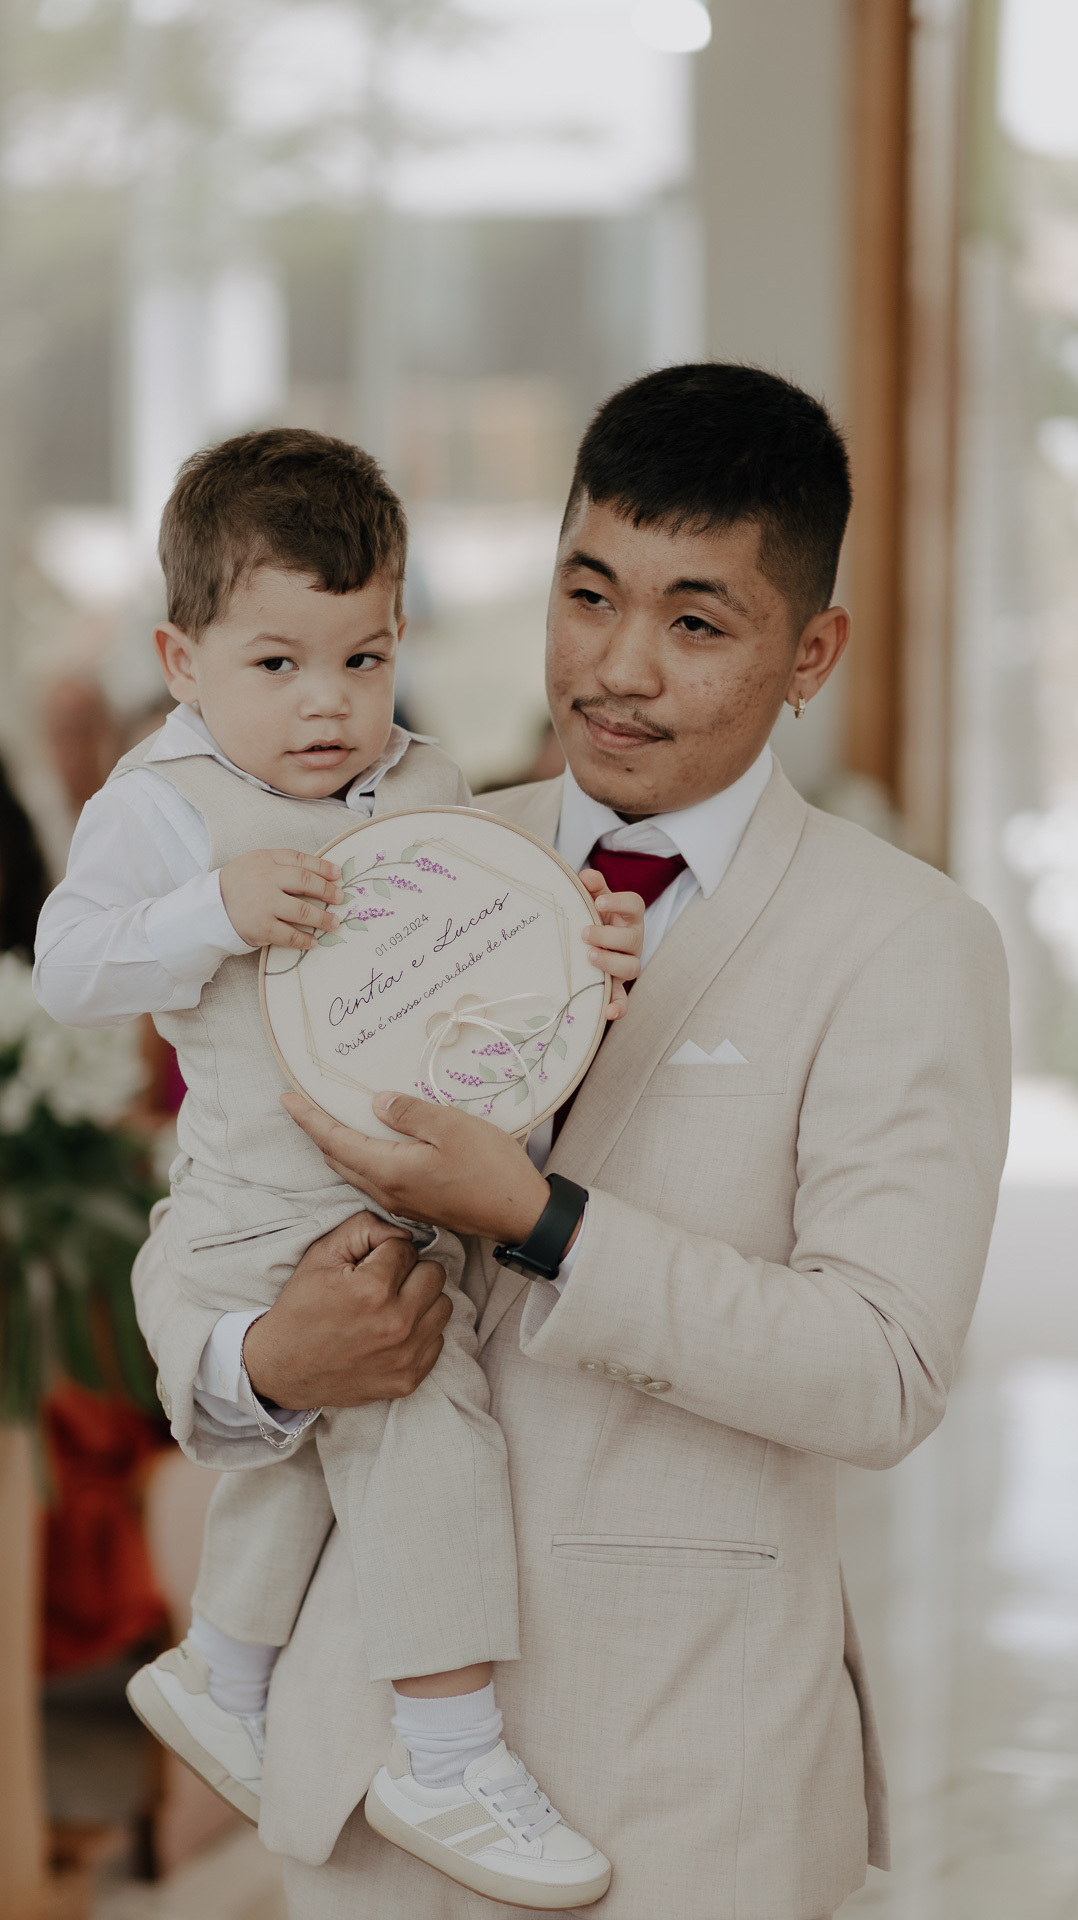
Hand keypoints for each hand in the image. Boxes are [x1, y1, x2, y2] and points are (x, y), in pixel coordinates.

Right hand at [219, 848, 343, 949]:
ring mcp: (265, 904)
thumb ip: (281, 864)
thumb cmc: (238, 884)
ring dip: (323, 918)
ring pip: (303, 910)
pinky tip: (314, 941)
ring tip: (334, 923)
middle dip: (327, 891)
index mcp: (265, 859)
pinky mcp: (262, 927)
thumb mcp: (255, 863)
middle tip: (340, 898)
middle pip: (306, 882)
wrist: (210, 908)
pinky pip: (290, 935)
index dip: (322, 867)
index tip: (337, 874)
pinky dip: (305, 939)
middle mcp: (266, 879)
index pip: (301, 860)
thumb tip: (319, 874)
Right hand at [241, 1210, 451, 1408]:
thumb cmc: (302, 1307)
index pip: (408, 1249)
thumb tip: (404, 1232)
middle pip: (435, 1275)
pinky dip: (419, 1334)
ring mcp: (405, 1356)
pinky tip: (391, 1334)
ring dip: (421, 1303)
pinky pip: (437, 1340)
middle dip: (411, 1274)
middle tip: (384, 1285)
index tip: (368, 1267)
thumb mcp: (322, 1255)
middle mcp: (396, 1324)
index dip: (387, 1253)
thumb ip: (365, 1228)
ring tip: (390, 1308)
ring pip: (443, 1307)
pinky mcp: (408, 1379)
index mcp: (373, 1289)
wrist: (282, 1368)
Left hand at [281, 1089, 550, 1243]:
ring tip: (330, 1122)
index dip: (309, 1119)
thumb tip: (375, 1104)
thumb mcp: (453, 1127)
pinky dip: (360, 1158)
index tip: (286, 1099)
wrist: (521, 1215)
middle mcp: (388, 1190)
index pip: (335, 1141)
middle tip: (304, 1107)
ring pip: (354, 1172)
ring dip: (338, 1148)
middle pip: (338, 1160)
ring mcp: (402, 1202)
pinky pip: (374, 1179)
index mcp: (390, 1170)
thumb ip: (410, 1113)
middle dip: (317, 1133)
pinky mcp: (417, 1206)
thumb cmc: (492, 1169)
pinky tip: (370, 1145)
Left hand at [578, 869, 644, 1020]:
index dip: (618, 902)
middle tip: (584, 933)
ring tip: (588, 957)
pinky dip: (618, 1006)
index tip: (598, 901)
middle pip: (631, 938)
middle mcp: (633, 941)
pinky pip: (623, 999)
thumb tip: (585, 876)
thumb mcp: (594, 900)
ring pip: (631, 967)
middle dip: (608, 936)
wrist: (590, 942)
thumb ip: (592, 887)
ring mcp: (627, 964)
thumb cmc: (594, 918)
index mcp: (629, 917)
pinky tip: (607, 1011)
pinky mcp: (617, 986)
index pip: (634, 905)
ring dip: (610, 962)